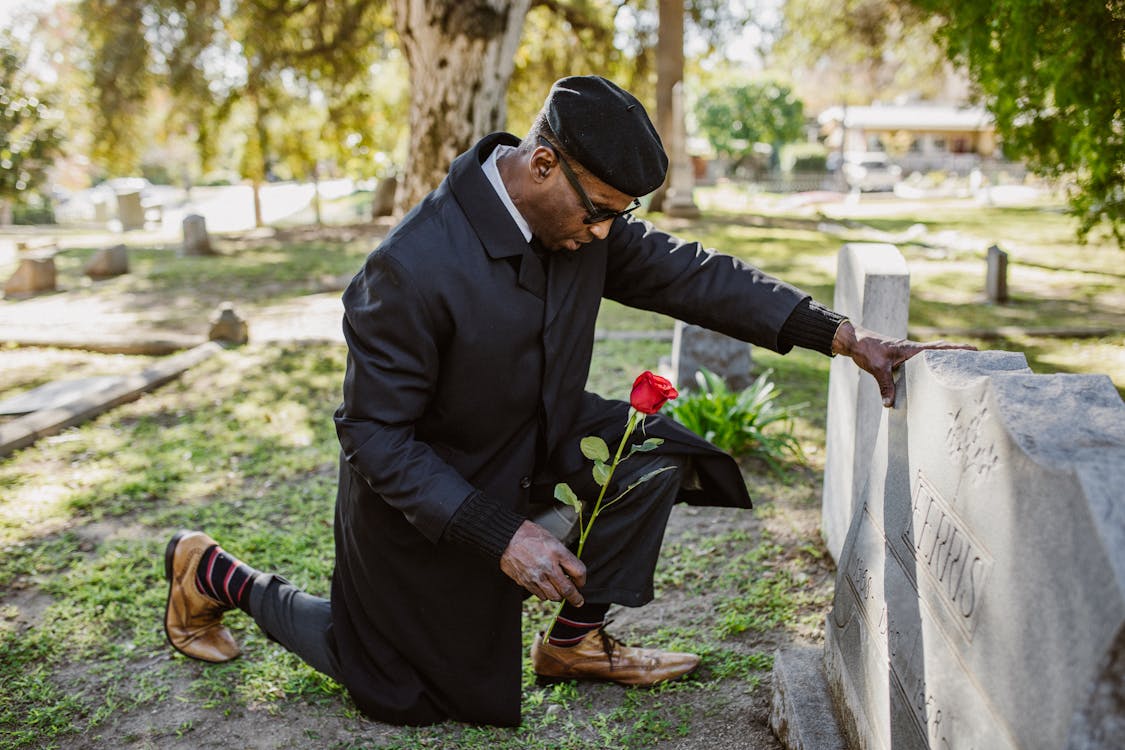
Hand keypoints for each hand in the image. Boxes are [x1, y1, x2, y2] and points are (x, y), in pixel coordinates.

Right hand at [500, 521, 586, 605]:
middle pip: (567, 590)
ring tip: (558, 590)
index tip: (580, 583)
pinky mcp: (525, 582)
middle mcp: (547, 566)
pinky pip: (540, 595)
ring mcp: (535, 576)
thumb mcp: (552, 540)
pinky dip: (545, 593)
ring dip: (558, 595)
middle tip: (578, 600)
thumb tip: (573, 573)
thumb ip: (564, 556)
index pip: (578, 572)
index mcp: (557, 552)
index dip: (582, 580)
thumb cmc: (530, 535)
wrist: (507, 537)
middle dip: (575, 598)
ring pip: (553, 596)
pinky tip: (545, 586)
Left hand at [832, 321, 975, 406]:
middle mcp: (913, 351)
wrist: (854, 341)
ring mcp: (908, 355)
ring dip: (944, 362)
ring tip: (960, 370)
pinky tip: (932, 377)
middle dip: (958, 355)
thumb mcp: (877, 368)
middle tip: (977, 359)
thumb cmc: (867, 350)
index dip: (957, 349)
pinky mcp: (901, 360)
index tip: (976, 349)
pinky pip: (920, 364)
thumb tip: (889, 405)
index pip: (939, 348)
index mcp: (912, 350)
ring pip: (931, 358)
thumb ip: (886, 385)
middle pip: (940, 352)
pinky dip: (929, 368)